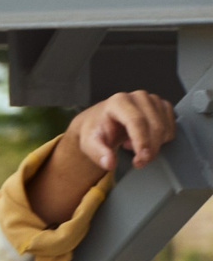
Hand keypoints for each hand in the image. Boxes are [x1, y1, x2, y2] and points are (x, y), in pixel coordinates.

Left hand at [31, 92, 177, 224]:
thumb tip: (109, 163)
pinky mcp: (162, 106)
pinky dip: (161, 139)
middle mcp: (138, 97)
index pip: (137, 121)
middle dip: (150, 149)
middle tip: (138, 162)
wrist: (101, 121)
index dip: (142, 142)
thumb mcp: (89, 143)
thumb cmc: (96, 130)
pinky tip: (144, 138)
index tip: (142, 159)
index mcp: (118, 102)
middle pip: (154, 126)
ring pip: (165, 128)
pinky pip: (171, 127)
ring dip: (153, 144)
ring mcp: (152, 100)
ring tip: (131, 144)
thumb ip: (98, 153)